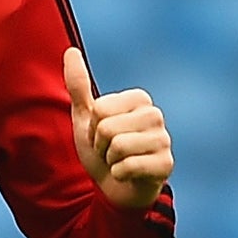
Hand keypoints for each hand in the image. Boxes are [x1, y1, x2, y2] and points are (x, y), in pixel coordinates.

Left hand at [65, 48, 172, 210]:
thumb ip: (78, 85)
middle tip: (109, 150)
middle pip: (107, 128)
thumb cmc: (101, 149)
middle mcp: (156, 115)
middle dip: (99, 144)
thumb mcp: (85, 117)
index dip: (92, 127)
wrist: (114, 186)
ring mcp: (164, 140)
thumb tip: (70, 51)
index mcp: (138, 99)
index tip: (100, 134)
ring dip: (109, 159)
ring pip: (118, 147)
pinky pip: (128, 167)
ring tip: (118, 160)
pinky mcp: (166, 164)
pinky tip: (128, 174)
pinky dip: (119, 174)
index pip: (99, 109)